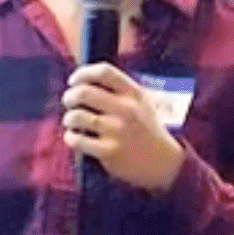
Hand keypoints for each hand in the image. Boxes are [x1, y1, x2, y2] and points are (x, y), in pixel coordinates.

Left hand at [61, 64, 184, 192]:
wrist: (164, 163)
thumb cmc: (146, 129)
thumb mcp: (141, 103)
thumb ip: (118, 90)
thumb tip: (83, 81)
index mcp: (134, 94)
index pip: (104, 72)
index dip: (82, 73)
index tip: (73, 81)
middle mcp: (126, 109)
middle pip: (83, 92)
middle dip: (70, 97)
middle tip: (69, 102)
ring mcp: (117, 131)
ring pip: (76, 116)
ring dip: (69, 118)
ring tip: (72, 122)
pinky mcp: (109, 151)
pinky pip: (77, 140)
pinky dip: (70, 137)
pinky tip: (75, 137)